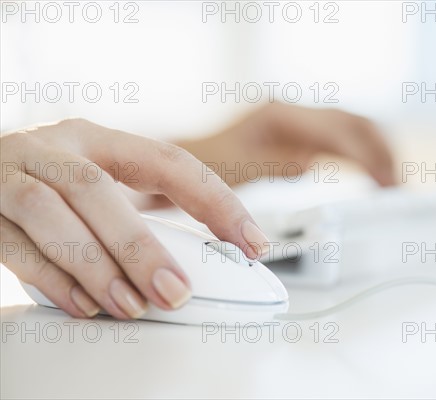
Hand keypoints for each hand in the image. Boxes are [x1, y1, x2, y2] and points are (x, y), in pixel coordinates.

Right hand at [0, 119, 268, 318]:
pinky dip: (52, 279)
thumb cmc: (51, 183)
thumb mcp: (99, 182)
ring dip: (96, 266)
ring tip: (132, 305)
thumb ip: (139, 212)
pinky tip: (85, 305)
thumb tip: (197, 262)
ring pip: (52, 214)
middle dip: (141, 247)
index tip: (253, 242)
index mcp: (99, 138)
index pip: (169, 161)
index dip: (215, 201)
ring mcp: (11, 175)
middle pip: (98, 190)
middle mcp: (54, 148)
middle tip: (177, 292)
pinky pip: (14, 245)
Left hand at [177, 102, 396, 186]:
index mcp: (280, 116)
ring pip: (356, 131)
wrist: (195, 159)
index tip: (383, 183)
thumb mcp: (236, 166)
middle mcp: (296, 114)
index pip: (337, 132)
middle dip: (382, 152)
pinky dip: (366, 159)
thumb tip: (313, 165)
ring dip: (379, 154)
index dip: (366, 156)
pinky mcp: (306, 139)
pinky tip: (375, 179)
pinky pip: (346, 144)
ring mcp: (303, 125)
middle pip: (356, 124)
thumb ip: (274, 163)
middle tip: (398, 188)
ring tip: (394, 185)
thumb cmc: (208, 162)